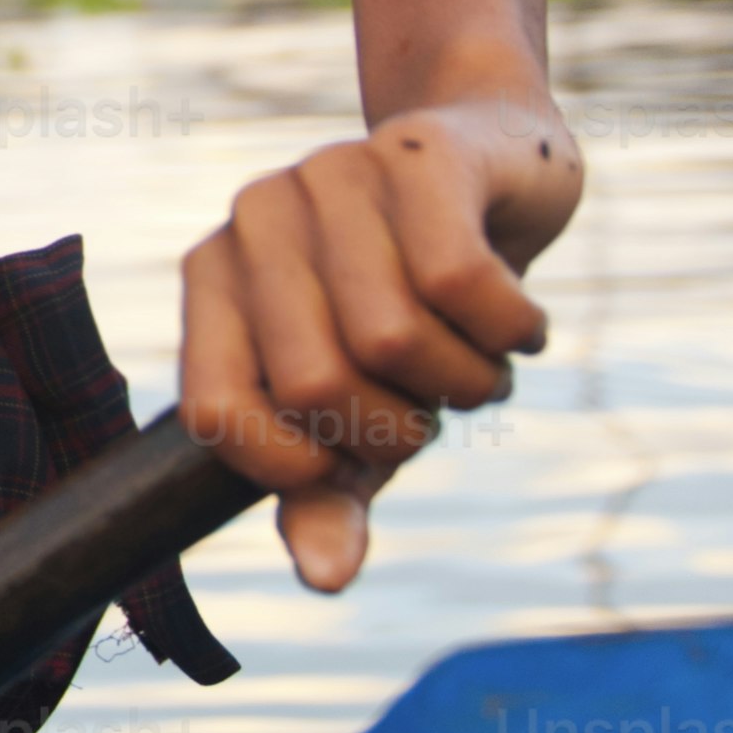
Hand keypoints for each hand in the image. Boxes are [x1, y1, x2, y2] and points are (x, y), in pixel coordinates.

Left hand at [180, 86, 582, 590]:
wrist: (495, 167)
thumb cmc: (413, 305)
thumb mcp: (363, 408)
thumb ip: (329, 492)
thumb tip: (327, 581)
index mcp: (211, 279)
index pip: (213, 412)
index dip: (295, 466)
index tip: (357, 460)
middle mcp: (253, 219)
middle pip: (315, 383)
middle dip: (403, 425)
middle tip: (439, 398)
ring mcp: (328, 174)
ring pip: (392, 337)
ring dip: (467, 382)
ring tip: (482, 358)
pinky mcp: (416, 152)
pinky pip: (459, 281)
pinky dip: (510, 330)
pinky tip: (520, 323)